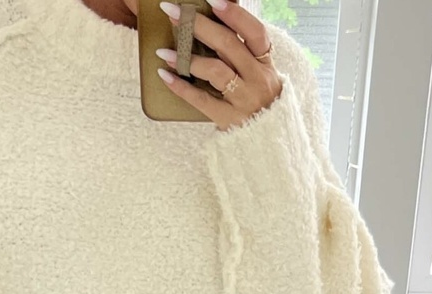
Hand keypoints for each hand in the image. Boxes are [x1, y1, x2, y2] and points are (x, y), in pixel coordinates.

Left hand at [155, 0, 282, 130]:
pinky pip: (201, 99)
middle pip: (228, 45)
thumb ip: (241, 54)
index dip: (235, 14)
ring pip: (216, 70)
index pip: (255, 32)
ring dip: (187, 57)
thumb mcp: (257, 76)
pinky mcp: (229, 118)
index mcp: (265, 64)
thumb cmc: (256, 103)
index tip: (213, 0)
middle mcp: (258, 79)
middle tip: (172, 11)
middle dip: (197, 25)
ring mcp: (244, 99)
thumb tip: (212, 25)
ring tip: (163, 50)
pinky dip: (180, 86)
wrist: (267, 142)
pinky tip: (164, 75)